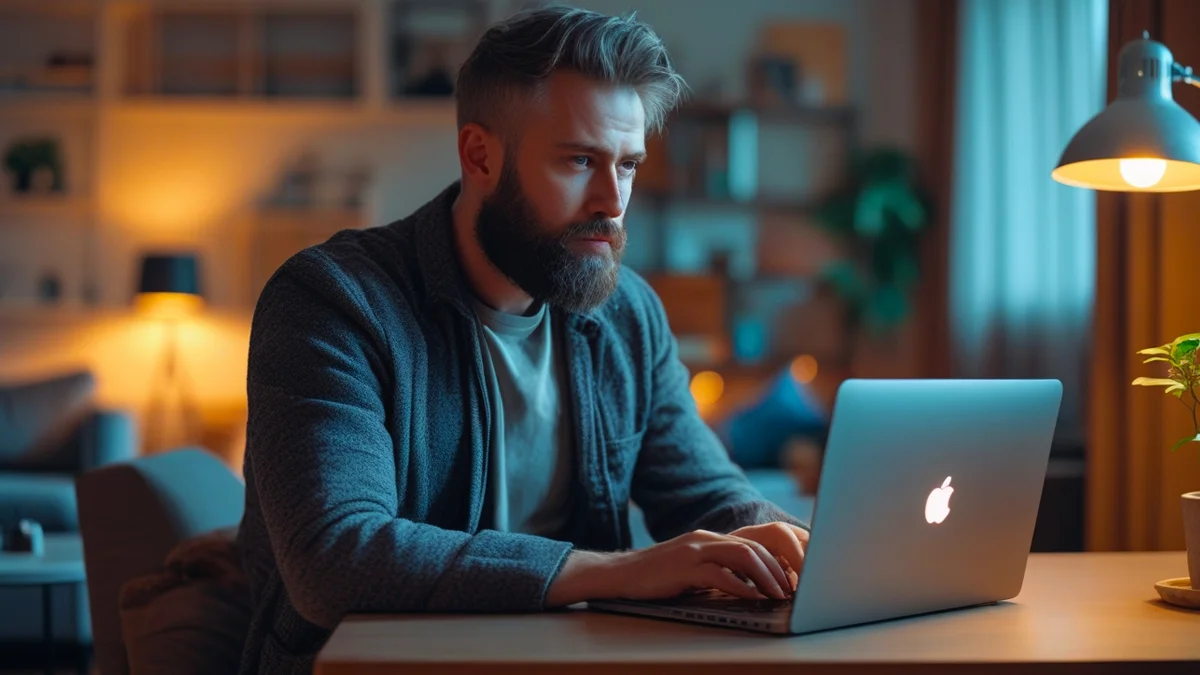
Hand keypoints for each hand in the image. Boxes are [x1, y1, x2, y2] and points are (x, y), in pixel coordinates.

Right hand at [545, 523, 806, 606]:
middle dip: (782, 568)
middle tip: (798, 590)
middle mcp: (708, 538)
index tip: (797, 579)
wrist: (620, 575)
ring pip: (744, 555)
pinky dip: (742, 587)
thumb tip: (755, 589)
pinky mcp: (684, 566)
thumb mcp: (695, 571)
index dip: (780, 559)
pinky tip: (754, 599)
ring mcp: (696, 549)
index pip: (757, 542)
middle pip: (757, 546)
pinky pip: (720, 574)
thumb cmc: (659, 578)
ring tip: (782, 595)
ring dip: (768, 576)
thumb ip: (721, 573)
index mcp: (713, 539)